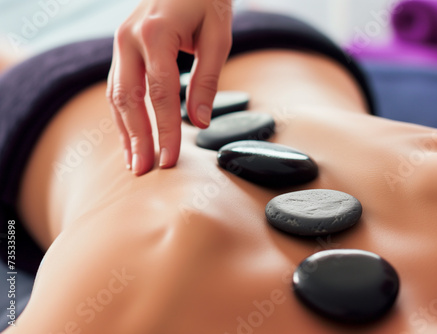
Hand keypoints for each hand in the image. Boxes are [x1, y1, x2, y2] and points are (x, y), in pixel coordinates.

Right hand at [107, 0, 232, 174]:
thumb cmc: (207, 0)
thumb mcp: (218, 37)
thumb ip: (207, 80)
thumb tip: (200, 122)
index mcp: (156, 35)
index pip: (160, 95)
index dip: (166, 131)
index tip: (170, 160)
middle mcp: (129, 39)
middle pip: (129, 99)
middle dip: (137, 138)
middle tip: (144, 170)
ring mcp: (121, 42)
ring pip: (116, 95)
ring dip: (124, 130)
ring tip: (133, 161)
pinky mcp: (122, 47)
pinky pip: (117, 85)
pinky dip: (122, 113)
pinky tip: (130, 134)